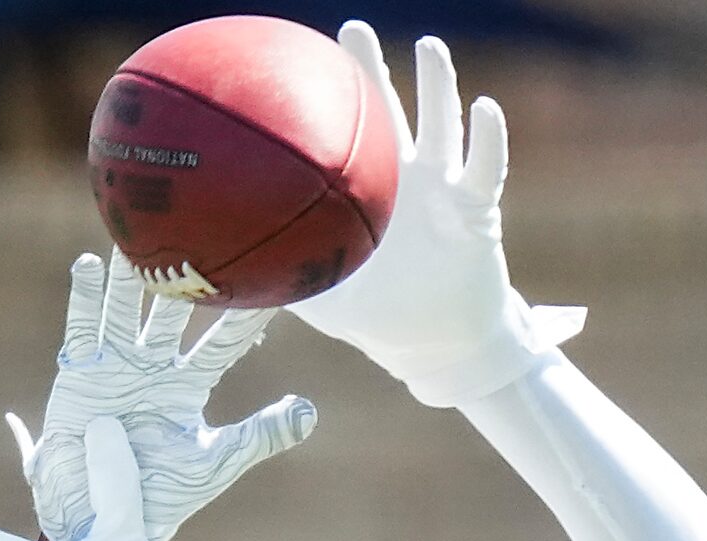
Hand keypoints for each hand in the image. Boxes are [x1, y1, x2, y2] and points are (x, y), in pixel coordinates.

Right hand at [10, 249, 316, 540]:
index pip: (224, 341)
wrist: (104, 519)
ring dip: (134, 274)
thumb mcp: (216, 464)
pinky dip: (85, 298)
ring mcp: (115, 366)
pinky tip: (89, 265)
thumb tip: (309, 410)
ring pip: (128, 308)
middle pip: (173, 311)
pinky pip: (83, 329)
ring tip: (143, 234)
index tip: (268, 276)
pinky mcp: (79, 374)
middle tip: (203, 231)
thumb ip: (260, 436)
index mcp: (188, 385)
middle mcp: (153, 366)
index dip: (245, 313)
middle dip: (186, 276)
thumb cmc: (159, 496)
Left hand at [291, 23, 583, 407]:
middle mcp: (405, 177)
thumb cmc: (380, 317)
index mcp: (368, 189)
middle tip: (351, 29)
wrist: (434, 343)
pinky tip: (485, 107)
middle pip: (386, 111)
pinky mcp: (478, 210)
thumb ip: (280, 278)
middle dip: (370, 68)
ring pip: (441, 126)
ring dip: (439, 85)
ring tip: (430, 47)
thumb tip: (218, 284)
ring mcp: (444, 188)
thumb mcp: (322, 298)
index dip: (325, 99)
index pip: (343, 133)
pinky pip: (486, 168)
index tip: (299, 58)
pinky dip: (488, 138)